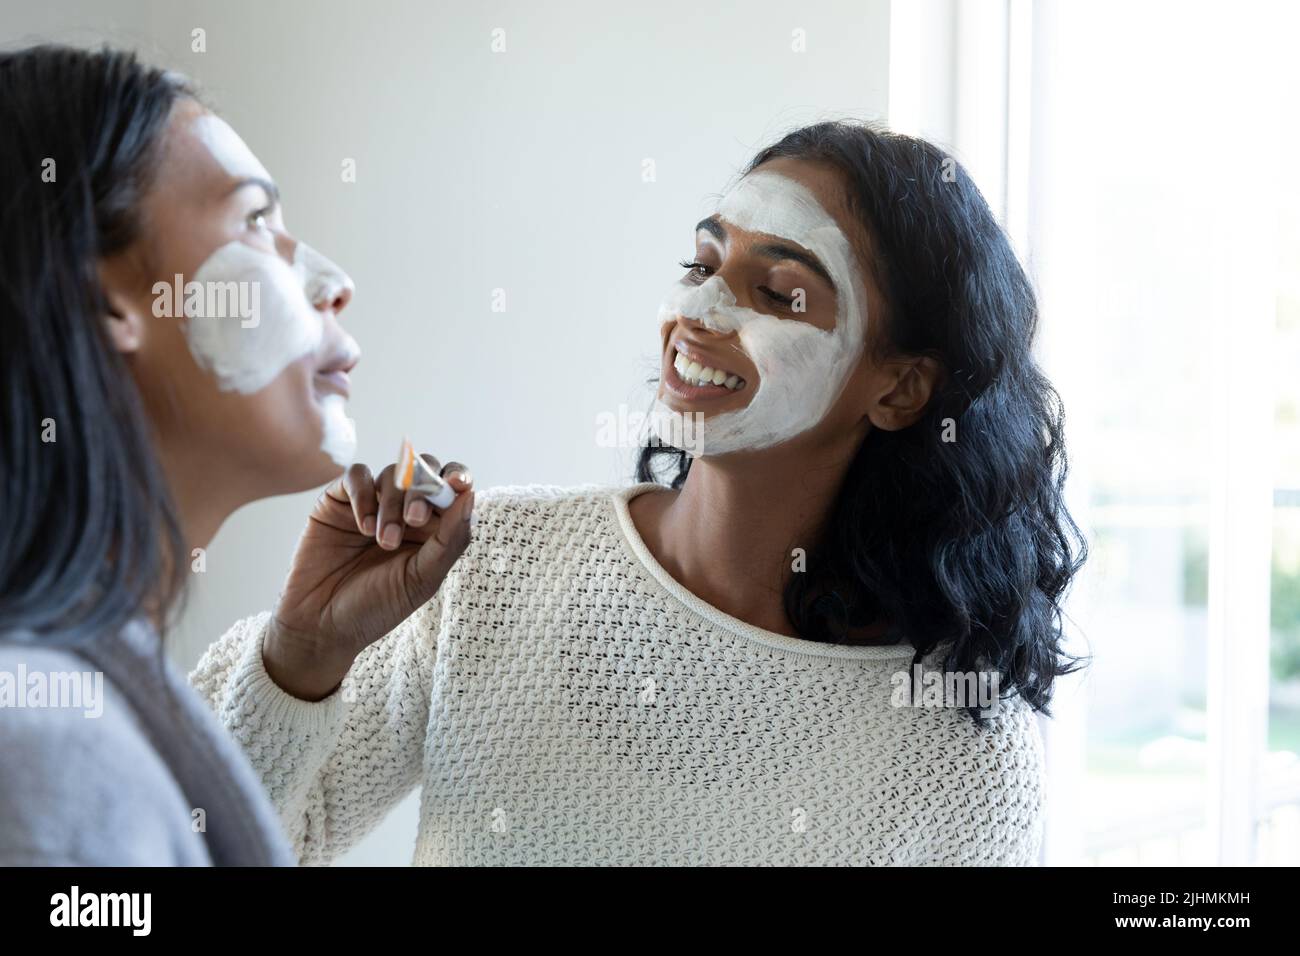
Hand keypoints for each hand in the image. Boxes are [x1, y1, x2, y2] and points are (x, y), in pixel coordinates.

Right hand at [263, 452, 473, 699]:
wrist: (321, 624)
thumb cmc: (376, 607)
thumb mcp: (422, 578)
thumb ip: (450, 539)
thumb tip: (470, 495)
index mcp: (432, 528)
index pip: (452, 488)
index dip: (458, 478)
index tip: (458, 484)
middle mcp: (404, 510)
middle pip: (425, 471)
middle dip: (424, 490)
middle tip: (415, 520)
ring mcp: (372, 503)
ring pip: (393, 474)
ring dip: (392, 505)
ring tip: (384, 541)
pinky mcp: (339, 500)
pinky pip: (356, 475)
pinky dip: (364, 495)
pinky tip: (363, 527)